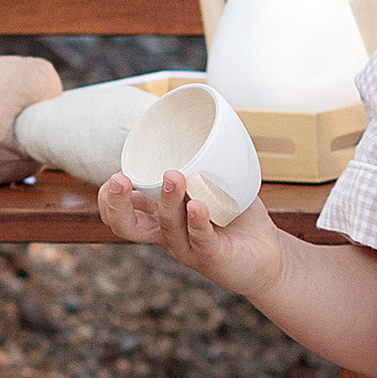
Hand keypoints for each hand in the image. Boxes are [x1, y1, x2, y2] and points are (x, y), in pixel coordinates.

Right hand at [97, 166, 286, 303]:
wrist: (267, 253)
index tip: (117, 176)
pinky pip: (200, 239)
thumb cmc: (235, 216)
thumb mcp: (214, 185)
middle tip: (120, 179)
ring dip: (168, 200)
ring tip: (173, 176)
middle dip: (117, 203)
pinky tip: (198, 206)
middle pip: (128, 226)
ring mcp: (188, 248)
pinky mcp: (212, 257)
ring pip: (167, 226)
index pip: (121, 214)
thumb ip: (205, 161)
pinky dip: (197, 221)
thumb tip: (206, 120)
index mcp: (160, 217)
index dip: (110, 199)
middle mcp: (167, 234)